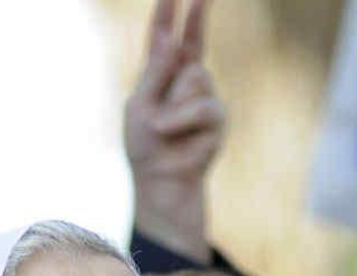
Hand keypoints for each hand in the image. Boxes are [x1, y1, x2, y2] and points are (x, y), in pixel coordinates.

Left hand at [126, 0, 223, 262]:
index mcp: (160, 75)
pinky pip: (203, 104)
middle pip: (193, 39)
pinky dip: (182, 119)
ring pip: (196, 76)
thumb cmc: (145, 145)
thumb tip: (171, 40)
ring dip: (174, 104)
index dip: (168, 14)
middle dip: (197, 15)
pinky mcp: (217, 115)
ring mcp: (204, 95)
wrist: (161, 179)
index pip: (164, 38)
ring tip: (163, 127)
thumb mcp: (139, 105)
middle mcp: (185, 80)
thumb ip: (155, 73)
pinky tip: (173, 133)